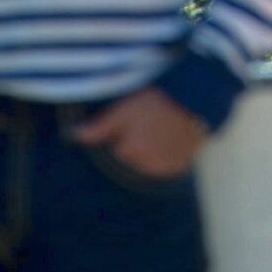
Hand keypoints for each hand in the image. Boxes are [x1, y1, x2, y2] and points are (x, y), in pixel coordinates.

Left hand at [71, 87, 206, 181]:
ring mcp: (163, 170)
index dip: (119, 137)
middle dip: (133, 148)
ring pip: (145, 166)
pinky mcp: (179, 168)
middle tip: (146, 125)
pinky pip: (164, 169)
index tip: (130, 123)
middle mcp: (144, 167)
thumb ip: (98, 127)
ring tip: (159, 132)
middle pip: (129, 161)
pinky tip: (169, 142)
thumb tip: (73, 137)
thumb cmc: (157, 102)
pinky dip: (164, 159)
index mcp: (128, 153)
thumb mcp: (124, 109)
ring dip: (148, 155)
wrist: (198, 100)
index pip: (113, 152)